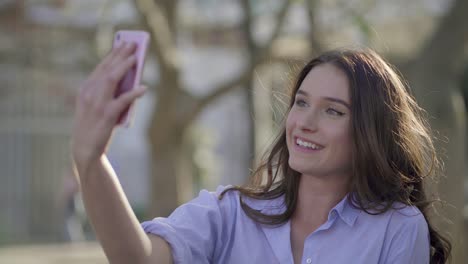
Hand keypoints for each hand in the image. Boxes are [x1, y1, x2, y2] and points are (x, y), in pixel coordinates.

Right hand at [71, 42, 145, 169]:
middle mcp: (89, 93)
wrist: (84, 148)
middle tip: (132, 43)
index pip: (101, 67)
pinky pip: (123, 100)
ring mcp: (97, 103)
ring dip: (124, 67)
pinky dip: (134, 93)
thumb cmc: (94, 125)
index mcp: (86, 89)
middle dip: (120, 55)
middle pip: (107, 69)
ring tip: (136, 58)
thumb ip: (108, 92)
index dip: (113, 54)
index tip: (122, 43)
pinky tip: (144, 88)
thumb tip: (131, 80)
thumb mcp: (96, 105)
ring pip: (112, 79)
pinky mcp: (107, 115)